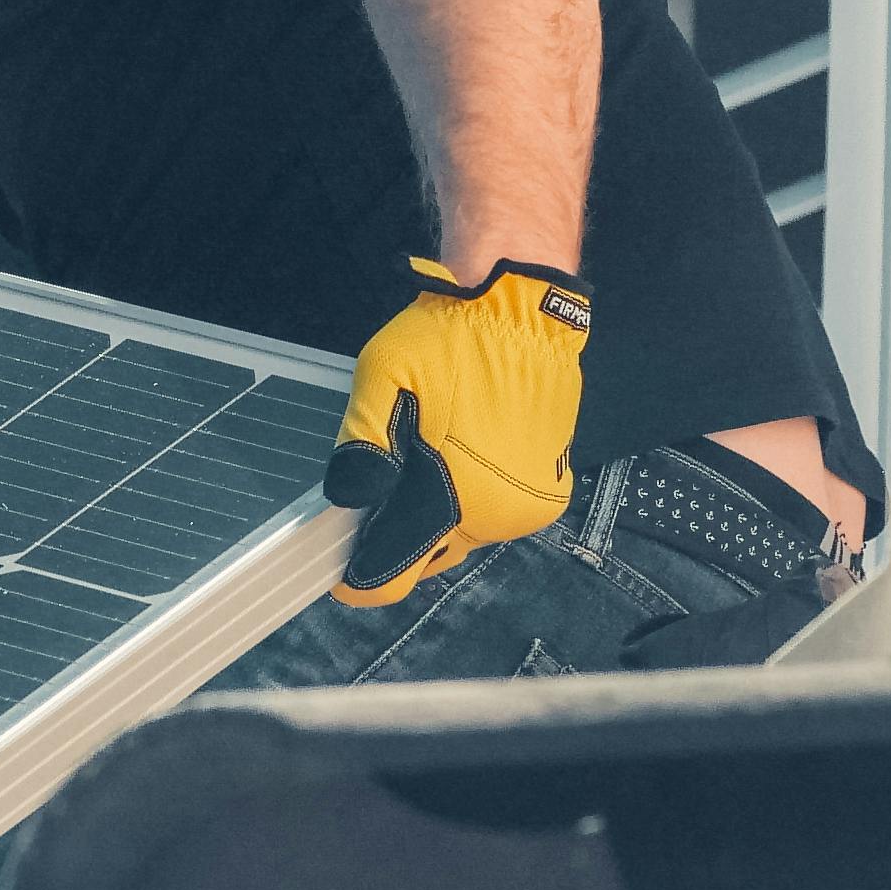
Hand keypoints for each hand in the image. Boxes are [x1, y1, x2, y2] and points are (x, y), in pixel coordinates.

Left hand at [324, 257, 590, 606]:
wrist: (524, 310)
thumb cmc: (449, 339)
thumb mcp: (383, 376)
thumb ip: (361, 444)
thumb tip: (349, 501)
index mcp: (451, 497)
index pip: (395, 573)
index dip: (362, 580)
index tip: (340, 576)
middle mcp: (495, 516)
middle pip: (430, 557)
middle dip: (400, 537)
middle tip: (380, 495)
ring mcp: (528, 506)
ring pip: (464, 536)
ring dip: (438, 518)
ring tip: (425, 463)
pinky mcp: (550, 489)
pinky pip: (497, 513)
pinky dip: (473, 500)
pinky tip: (461, 457)